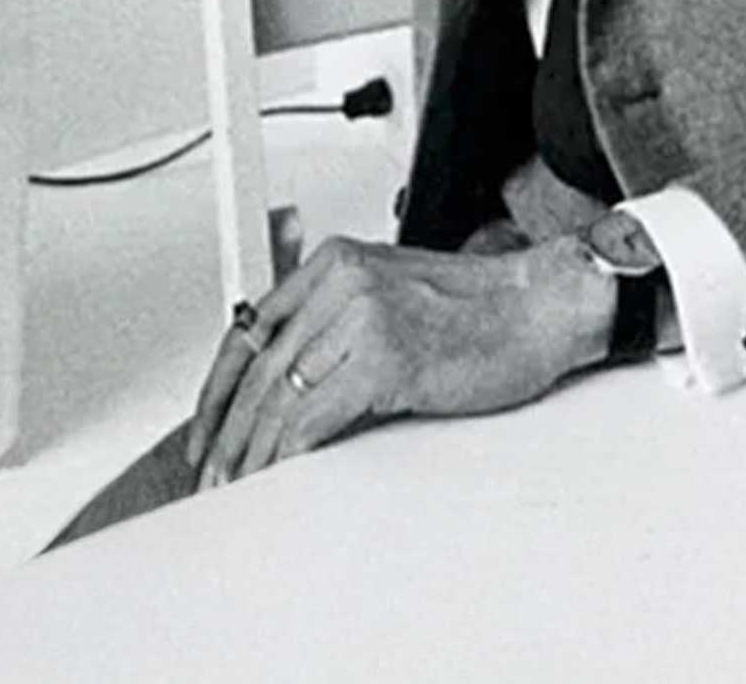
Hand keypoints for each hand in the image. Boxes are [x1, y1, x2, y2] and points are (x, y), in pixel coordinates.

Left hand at [186, 233, 614, 485]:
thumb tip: (289, 385)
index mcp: (337, 261)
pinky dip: (287, 453)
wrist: (539, 307)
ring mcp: (362, 315)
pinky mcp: (384, 356)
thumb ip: (338, 322)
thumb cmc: (479, 311)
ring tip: (239, 484)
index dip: (219, 387)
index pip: (251, 327)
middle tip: (213, 471)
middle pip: (260, 367)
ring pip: (280, 396)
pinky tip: (278, 474)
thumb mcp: (392, 295)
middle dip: (228, 430)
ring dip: (252, 451)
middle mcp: (342, 279)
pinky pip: (314, 416)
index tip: (206, 427)